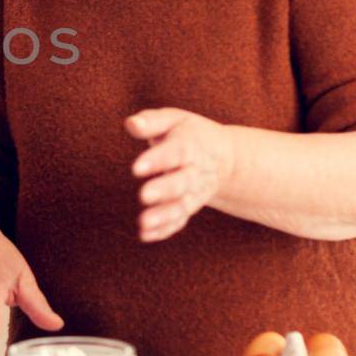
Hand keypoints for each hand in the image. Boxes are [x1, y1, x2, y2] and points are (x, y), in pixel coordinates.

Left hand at [127, 108, 235, 242]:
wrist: (224, 156)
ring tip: (143, 223)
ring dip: (164, 216)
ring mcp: (195, 192)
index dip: (157, 160)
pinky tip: (145, 235)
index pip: (175, 152)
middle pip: (182, 182)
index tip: (136, 168)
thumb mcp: (174, 119)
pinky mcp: (190, 206)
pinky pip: (180, 220)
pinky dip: (165, 229)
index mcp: (190, 145)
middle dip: (164, 190)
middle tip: (144, 195)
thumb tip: (131, 124)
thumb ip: (152, 121)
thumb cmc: (190, 133)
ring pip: (182, 206)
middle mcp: (196, 171)